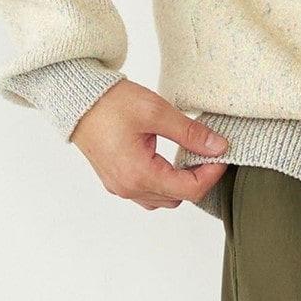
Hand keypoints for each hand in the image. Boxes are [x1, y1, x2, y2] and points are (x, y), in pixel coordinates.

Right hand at [70, 77, 230, 210]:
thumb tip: (218, 147)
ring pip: (163, 199)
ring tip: (190, 154)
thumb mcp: (157, 112)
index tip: (223, 154)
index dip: (212, 174)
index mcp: (139, 175)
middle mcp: (128, 188)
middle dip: (199, 178)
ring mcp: (120, 187)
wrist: (78, 100)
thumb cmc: (112, 104)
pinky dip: (164, 181)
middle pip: (178, 198)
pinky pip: (147, 193)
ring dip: (181, 182)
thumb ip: (190, 132)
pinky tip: (170, 159)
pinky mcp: (116, 180)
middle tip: (210, 152)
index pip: (190, 190)